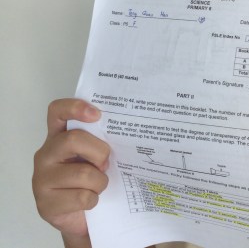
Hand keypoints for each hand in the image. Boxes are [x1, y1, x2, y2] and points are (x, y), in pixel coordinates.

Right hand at [32, 98, 109, 242]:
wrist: (83, 219)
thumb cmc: (91, 181)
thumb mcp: (95, 156)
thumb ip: (99, 141)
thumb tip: (127, 134)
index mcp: (58, 137)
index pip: (57, 111)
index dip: (75, 107)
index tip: (97, 114)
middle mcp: (46, 154)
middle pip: (74, 140)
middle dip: (99, 152)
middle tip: (106, 164)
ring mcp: (42, 179)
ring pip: (83, 173)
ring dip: (100, 182)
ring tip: (98, 186)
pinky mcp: (46, 204)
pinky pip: (82, 197)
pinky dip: (94, 200)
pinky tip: (90, 201)